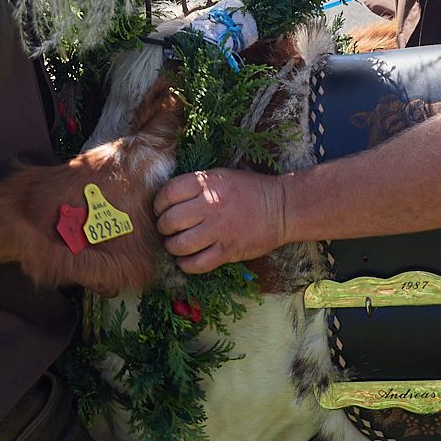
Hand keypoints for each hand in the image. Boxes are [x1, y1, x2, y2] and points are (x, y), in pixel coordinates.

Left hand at [153, 169, 287, 273]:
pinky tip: (186, 260)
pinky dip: (185, 265)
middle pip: (169, 221)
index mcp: (207, 183)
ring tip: (176, 245)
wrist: (282, 208)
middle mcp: (209, 205)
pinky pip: (196, 264)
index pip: (167, 194)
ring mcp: (218, 230)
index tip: (161, 210)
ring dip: (172, 247)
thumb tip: (167, 200)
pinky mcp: (227, 251)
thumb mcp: (221, 176)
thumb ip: (196, 185)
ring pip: (179, 245)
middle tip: (168, 229)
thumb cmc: (249, 190)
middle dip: (163, 227)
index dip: (159, 204)